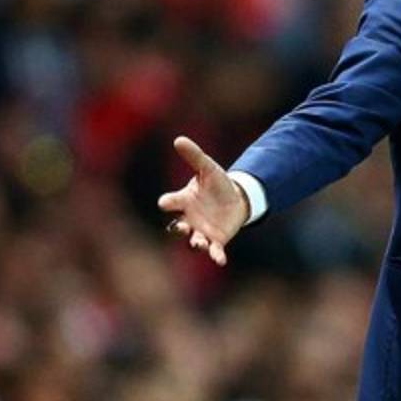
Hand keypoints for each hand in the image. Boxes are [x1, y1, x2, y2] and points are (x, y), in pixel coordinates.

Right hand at [157, 136, 249, 265]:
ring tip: (198, 243)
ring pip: (193, 241)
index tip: (165, 203)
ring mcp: (201, 231)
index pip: (171, 202)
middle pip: (177, 227)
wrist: (236, 198)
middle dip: (177, 228)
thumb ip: (194, 156)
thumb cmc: (217, 183)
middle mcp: (189, 218)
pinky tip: (220, 260)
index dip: (168, 202)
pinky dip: (215, 256)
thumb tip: (179, 139)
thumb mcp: (208, 168)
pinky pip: (213, 250)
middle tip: (180, 227)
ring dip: (195, 243)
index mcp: (184, 200)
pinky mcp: (217, 240)